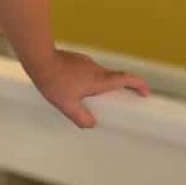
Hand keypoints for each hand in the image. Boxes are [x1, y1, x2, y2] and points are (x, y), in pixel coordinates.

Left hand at [28, 48, 150, 128]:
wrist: (39, 59)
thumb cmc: (53, 81)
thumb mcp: (67, 105)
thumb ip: (81, 117)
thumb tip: (91, 125)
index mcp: (98, 80)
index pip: (125, 79)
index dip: (138, 84)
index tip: (145, 92)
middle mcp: (95, 69)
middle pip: (115, 77)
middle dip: (122, 87)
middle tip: (123, 99)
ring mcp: (85, 62)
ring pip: (100, 73)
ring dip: (103, 84)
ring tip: (93, 98)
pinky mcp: (76, 59)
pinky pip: (89, 70)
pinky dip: (90, 79)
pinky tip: (76, 87)